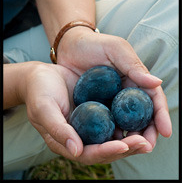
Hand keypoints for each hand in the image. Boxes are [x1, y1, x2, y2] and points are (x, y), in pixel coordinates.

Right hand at [18, 62, 146, 163]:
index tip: (124, 145)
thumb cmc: (39, 91)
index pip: (90, 153)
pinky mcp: (96, 110)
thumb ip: (58, 130)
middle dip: (127, 147)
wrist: (41, 75)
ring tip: (149, 132)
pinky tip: (139, 115)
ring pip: (113, 135)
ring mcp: (89, 124)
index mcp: (67, 141)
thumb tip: (76, 151)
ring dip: (131, 136)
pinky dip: (126, 119)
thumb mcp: (44, 109)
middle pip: (106, 148)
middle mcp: (81, 135)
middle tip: (145, 142)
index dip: (107, 151)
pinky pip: (113, 118)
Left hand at [55, 26, 171, 163]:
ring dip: (130, 137)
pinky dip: (110, 134)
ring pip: (125, 123)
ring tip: (130, 149)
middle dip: (148, 132)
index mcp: (135, 79)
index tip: (165, 131)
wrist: (69, 46)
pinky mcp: (97, 107)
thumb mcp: (116, 49)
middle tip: (147, 147)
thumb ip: (134, 66)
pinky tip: (109, 143)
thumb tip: (156, 82)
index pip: (152, 99)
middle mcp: (126, 93)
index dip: (160, 114)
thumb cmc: (94, 44)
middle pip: (142, 116)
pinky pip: (106, 122)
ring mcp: (111, 101)